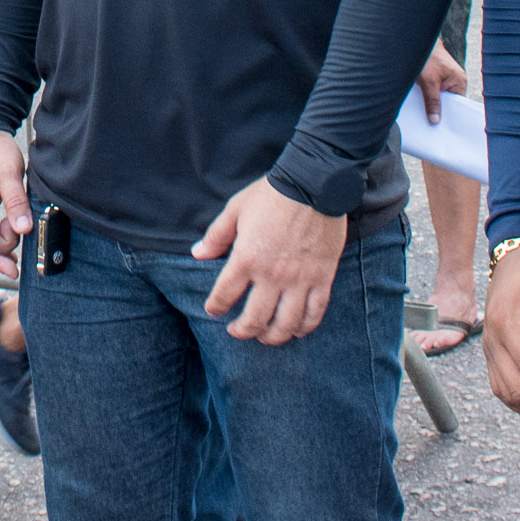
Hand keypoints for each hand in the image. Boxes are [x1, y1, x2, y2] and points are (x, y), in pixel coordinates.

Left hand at [193, 178, 347, 344]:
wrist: (313, 183)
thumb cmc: (271, 195)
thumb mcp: (235, 210)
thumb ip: (216, 236)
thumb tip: (197, 254)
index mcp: (245, 258)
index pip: (224, 296)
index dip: (216, 308)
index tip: (214, 311)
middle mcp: (271, 275)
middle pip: (255, 320)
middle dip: (242, 331)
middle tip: (237, 331)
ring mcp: (299, 280)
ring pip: (286, 324)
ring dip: (273, 337)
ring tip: (266, 337)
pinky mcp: (322, 278)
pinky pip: (314, 313)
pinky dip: (305, 327)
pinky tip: (297, 330)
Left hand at [417, 42, 468, 123]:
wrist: (416, 41)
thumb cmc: (426, 58)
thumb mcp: (428, 82)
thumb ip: (432, 101)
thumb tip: (435, 121)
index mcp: (459, 82)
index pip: (458, 106)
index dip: (450, 117)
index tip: (442, 129)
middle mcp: (455, 82)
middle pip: (448, 103)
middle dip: (439, 112)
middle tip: (431, 126)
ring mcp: (446, 80)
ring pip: (439, 99)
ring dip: (431, 105)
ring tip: (424, 119)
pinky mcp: (436, 79)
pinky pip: (433, 93)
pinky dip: (427, 99)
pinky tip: (420, 107)